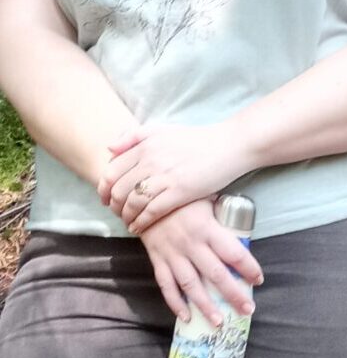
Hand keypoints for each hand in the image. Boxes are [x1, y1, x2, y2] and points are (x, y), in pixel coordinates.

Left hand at [100, 122, 252, 234]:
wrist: (231, 145)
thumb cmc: (199, 139)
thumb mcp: (164, 129)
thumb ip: (135, 136)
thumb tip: (109, 148)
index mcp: (145, 145)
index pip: (111, 171)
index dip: (104, 188)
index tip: (106, 198)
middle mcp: (151, 160)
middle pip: (119, 189)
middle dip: (113, 206)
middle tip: (116, 213)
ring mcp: (165, 177)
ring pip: (133, 202)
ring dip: (126, 216)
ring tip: (128, 222)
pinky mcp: (180, 192)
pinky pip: (151, 211)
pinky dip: (141, 222)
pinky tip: (139, 227)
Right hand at [139, 198, 263, 325]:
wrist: (143, 197)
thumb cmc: (183, 198)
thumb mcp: (208, 200)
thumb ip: (223, 216)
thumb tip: (244, 229)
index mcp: (208, 229)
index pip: (234, 252)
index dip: (248, 268)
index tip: (258, 280)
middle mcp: (191, 245)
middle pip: (216, 274)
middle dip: (233, 294)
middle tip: (247, 310)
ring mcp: (173, 254)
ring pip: (191, 285)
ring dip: (205, 306)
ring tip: (219, 323)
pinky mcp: (157, 260)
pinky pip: (166, 285)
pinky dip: (175, 303)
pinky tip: (186, 317)